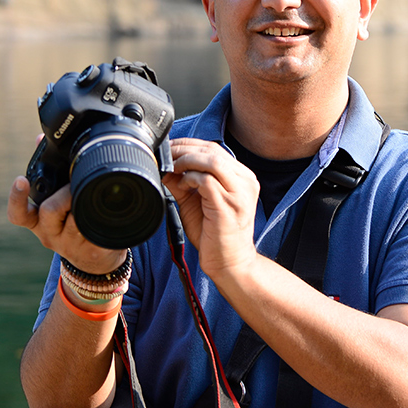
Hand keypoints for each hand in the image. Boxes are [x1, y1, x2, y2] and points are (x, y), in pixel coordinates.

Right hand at [8, 174, 125, 274]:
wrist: (95, 261)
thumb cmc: (73, 222)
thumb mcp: (57, 200)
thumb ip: (49, 171)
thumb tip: (39, 138)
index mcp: (37, 221)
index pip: (18, 214)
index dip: (16, 198)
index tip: (20, 180)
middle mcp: (49, 234)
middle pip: (49, 210)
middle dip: (64, 194)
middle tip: (76, 186)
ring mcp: (70, 245)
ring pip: (75, 219)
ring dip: (85, 202)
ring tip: (94, 194)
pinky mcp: (92, 250)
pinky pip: (97, 227)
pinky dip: (103, 214)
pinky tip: (108, 210)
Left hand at [162, 138, 259, 277]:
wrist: (230, 263)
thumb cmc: (216, 234)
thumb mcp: (195, 202)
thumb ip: (182, 183)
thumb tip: (163, 167)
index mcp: (241, 177)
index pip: (213, 149)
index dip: (188, 145)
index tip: (169, 148)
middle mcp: (245, 181)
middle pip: (212, 150)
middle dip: (183, 149)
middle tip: (164, 156)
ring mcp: (239, 193)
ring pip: (211, 161)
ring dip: (186, 161)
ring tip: (172, 169)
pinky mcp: (228, 206)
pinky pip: (207, 181)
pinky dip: (190, 179)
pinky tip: (182, 187)